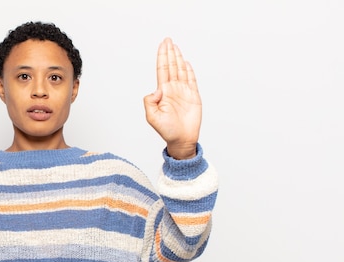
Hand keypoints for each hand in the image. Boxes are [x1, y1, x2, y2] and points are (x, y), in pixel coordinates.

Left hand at [143, 38, 200, 159]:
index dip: (162, 57)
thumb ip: (150, 102)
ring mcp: (184, 92)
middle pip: (171, 66)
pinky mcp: (194, 97)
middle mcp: (173, 89)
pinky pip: (192, 80)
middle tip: (168, 40)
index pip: (162, 70)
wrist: (181, 140)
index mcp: (163, 92)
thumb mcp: (152, 117)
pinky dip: (189, 71)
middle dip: (169, 53)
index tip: (163, 45)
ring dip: (178, 58)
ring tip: (175, 46)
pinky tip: (186, 62)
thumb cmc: (166, 131)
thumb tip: (157, 90)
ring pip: (181, 70)